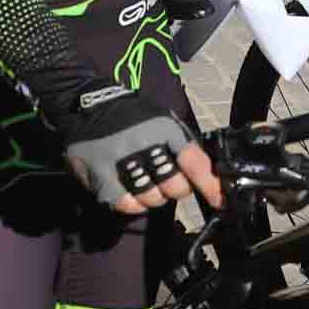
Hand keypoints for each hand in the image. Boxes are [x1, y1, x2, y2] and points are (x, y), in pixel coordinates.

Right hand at [50, 90, 222, 215]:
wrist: (88, 105)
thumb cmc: (132, 117)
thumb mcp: (163, 122)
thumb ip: (183, 147)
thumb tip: (209, 177)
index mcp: (165, 129)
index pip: (194, 161)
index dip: (210, 185)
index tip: (219, 202)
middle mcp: (145, 143)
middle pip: (175, 187)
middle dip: (175, 189)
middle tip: (165, 180)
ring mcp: (121, 159)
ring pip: (152, 198)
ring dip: (152, 197)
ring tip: (144, 182)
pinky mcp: (100, 174)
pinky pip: (126, 204)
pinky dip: (132, 204)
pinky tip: (130, 191)